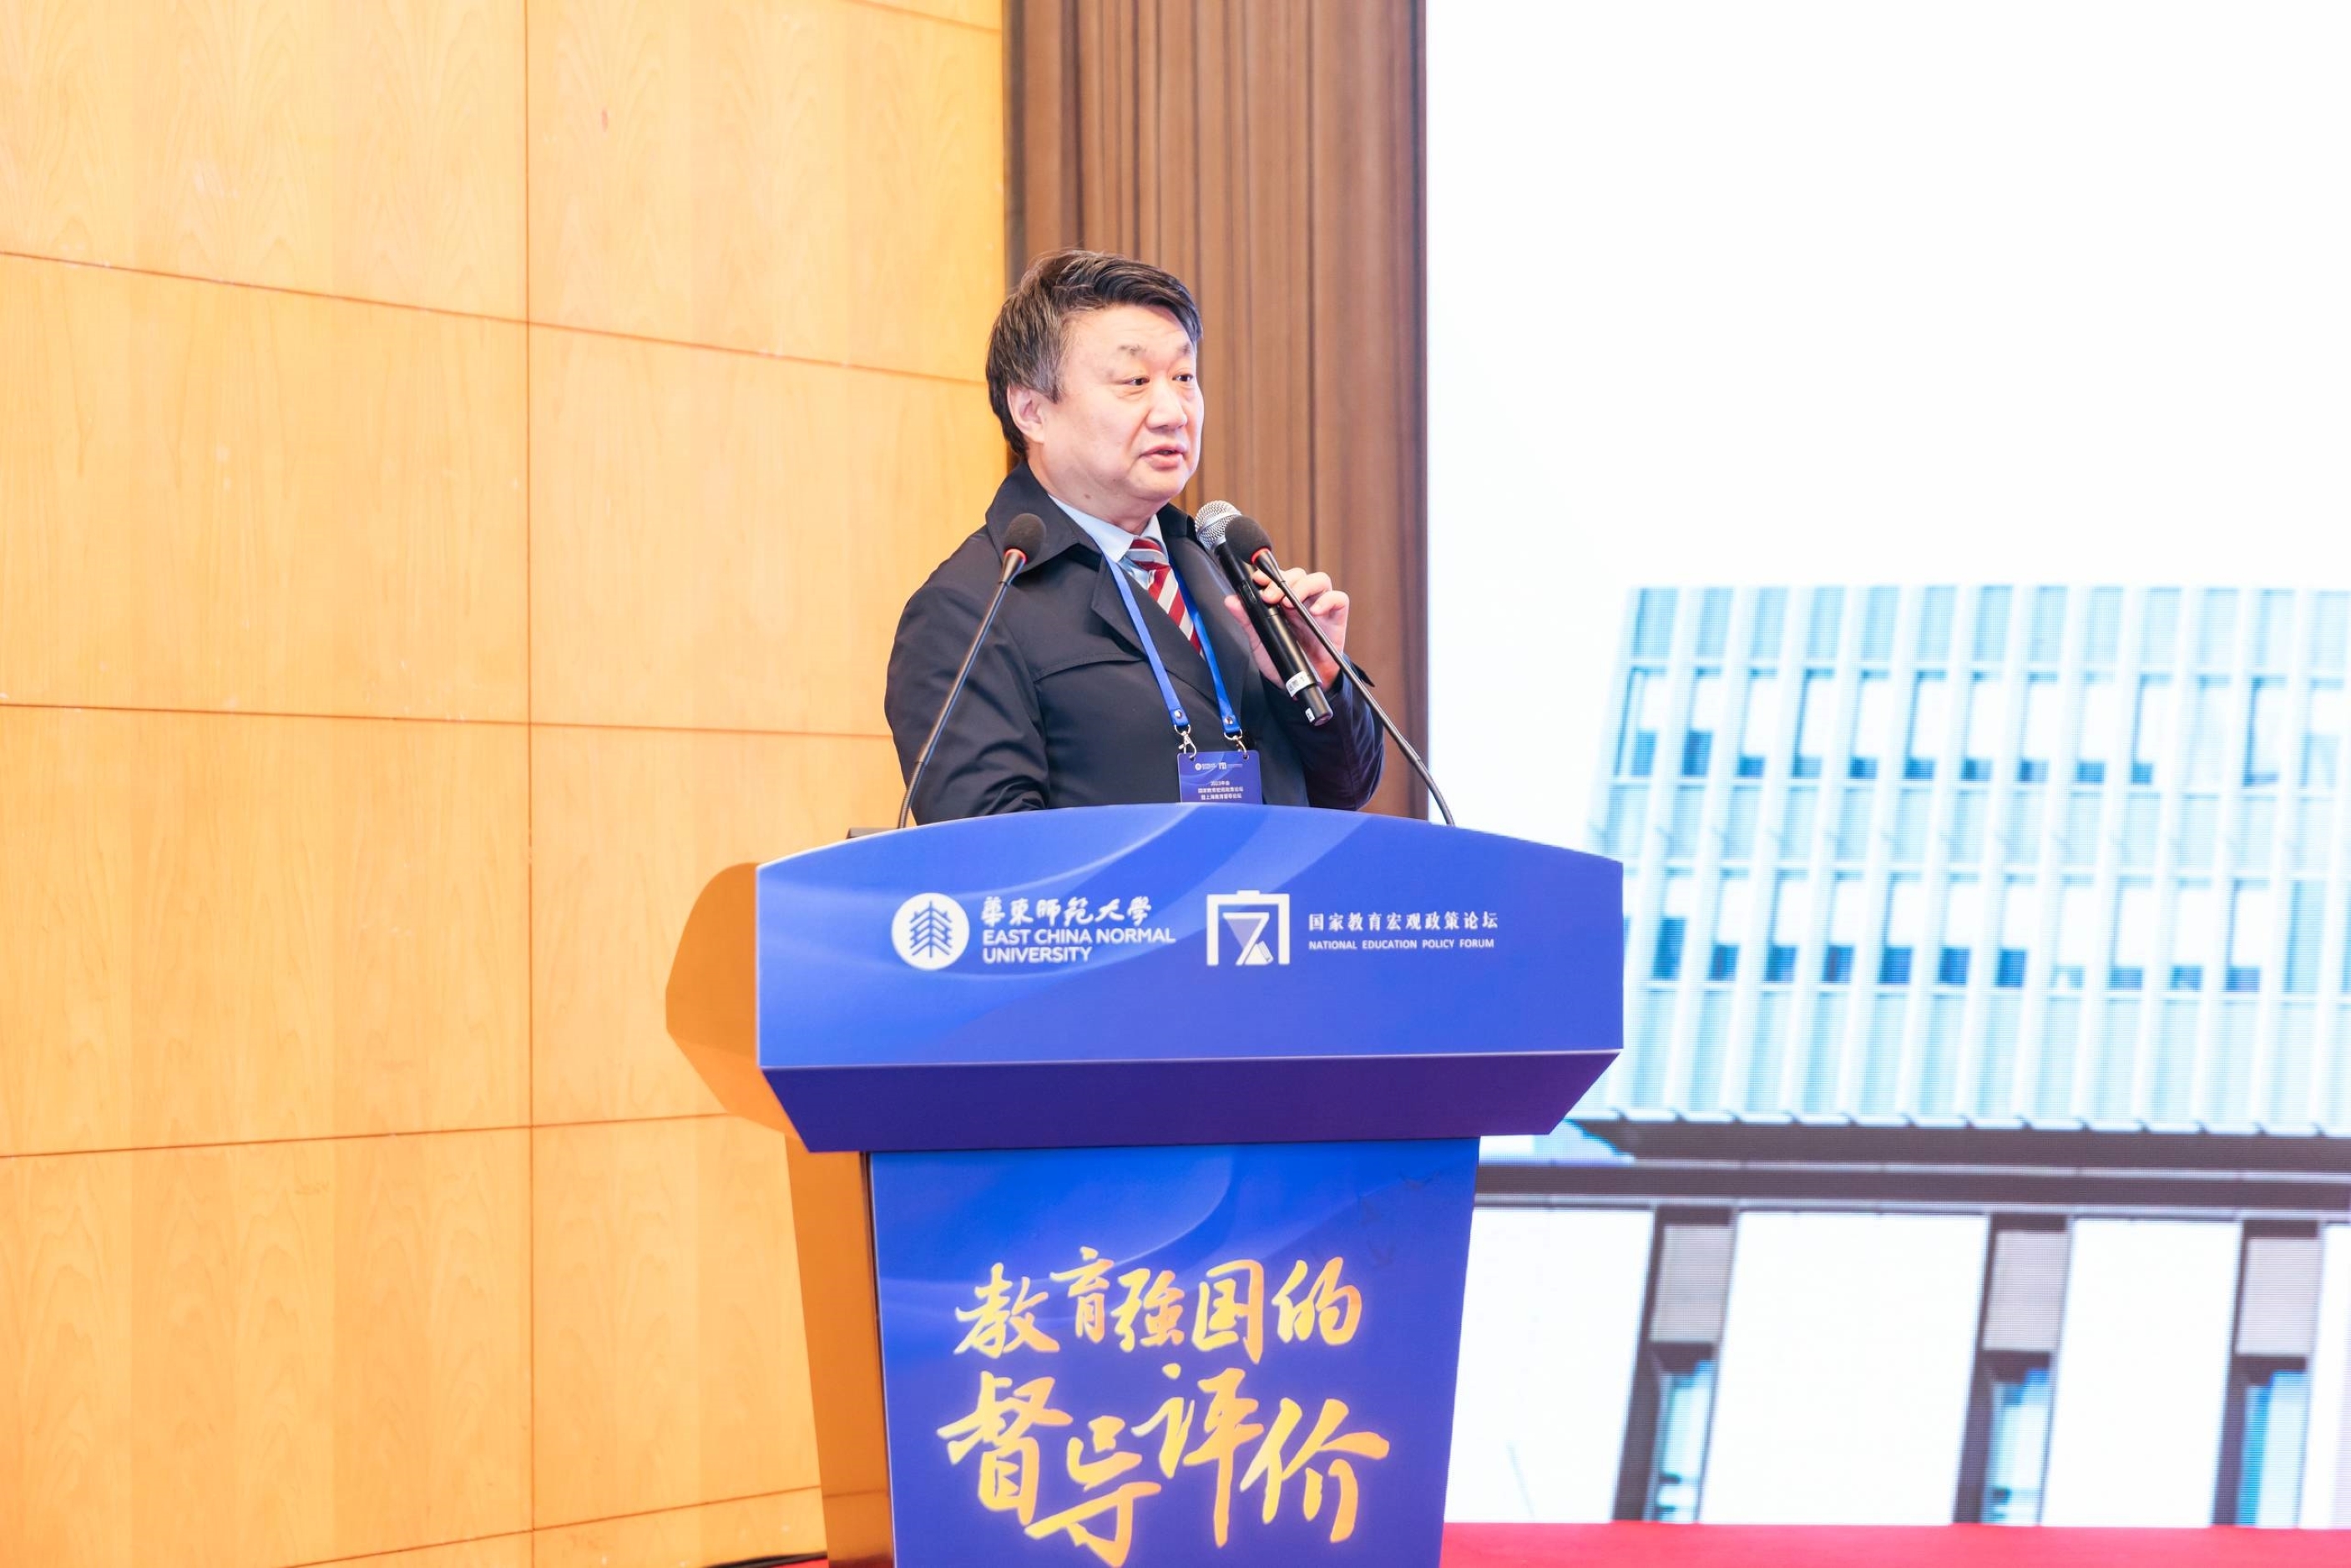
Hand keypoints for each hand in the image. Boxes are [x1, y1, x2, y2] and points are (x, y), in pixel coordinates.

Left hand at [1223, 565, 1347, 686]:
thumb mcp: (1260, 640)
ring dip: (1304, 586)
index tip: (1258, 580)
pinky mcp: (1336, 618)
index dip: (1269, 574)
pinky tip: (1315, 611)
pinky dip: (1328, 601)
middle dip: (1283, 581)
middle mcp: (1302, 600)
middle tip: (1270, 596)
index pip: (1279, 577)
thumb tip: (1231, 601)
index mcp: (1283, 601)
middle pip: (1298, 575)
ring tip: (1290, 602)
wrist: (1301, 683)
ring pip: (1319, 580)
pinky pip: (1339, 599)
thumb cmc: (1282, 659)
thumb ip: (1247, 620)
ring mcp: (1320, 607)